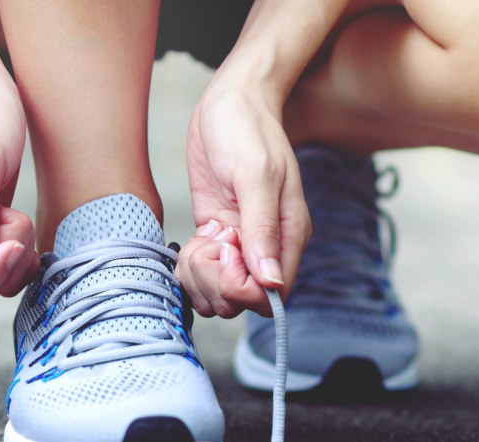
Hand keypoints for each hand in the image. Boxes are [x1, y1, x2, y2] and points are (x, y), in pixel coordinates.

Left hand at [179, 79, 310, 317]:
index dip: (240, 286)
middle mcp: (266, 248)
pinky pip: (202, 274)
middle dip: (214, 281)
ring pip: (218, 294)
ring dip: (199, 276)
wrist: (228, 102)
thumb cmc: (247, 129)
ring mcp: (239, 245)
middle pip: (240, 302)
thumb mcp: (255, 174)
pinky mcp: (216, 237)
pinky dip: (190, 266)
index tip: (226, 249)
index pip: (270, 296)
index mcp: (288, 236)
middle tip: (209, 241)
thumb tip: (269, 281)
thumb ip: (262, 228)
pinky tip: (194, 239)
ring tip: (201, 239)